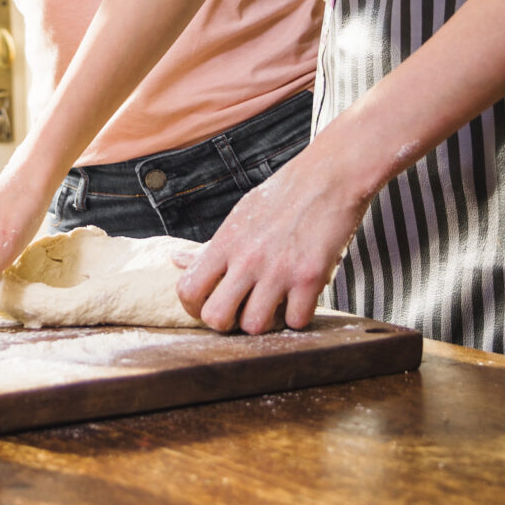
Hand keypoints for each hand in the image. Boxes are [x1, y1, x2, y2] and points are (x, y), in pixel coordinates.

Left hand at [174, 142, 371, 333]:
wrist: (327, 178)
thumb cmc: (281, 197)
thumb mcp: (238, 217)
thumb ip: (209, 248)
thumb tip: (177, 260)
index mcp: (225, 245)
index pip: (187, 290)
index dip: (193, 307)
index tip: (208, 305)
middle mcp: (247, 260)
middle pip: (215, 317)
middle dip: (226, 324)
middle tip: (240, 312)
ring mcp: (278, 271)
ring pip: (255, 326)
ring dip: (264, 323)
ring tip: (272, 306)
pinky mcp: (310, 278)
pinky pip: (295, 321)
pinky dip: (298, 317)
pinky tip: (299, 300)